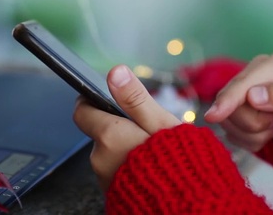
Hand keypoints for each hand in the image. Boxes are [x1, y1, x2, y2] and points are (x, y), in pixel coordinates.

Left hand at [72, 64, 179, 190]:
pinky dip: (129, 168)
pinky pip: (116, 172)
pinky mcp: (113, 194)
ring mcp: (105, 179)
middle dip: (118, 128)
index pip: (82, 111)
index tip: (107, 99)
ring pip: (108, 153)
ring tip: (153, 153)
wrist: (190, 206)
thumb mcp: (162, 125)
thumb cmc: (181, 167)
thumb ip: (135, 98)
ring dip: (124, 149)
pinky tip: (151, 169)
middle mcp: (100, 158)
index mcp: (109, 136)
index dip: (92, 101)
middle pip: (99, 133)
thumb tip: (115, 72)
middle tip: (146, 131)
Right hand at [204, 49, 272, 151]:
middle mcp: (257, 71)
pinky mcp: (239, 105)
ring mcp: (246, 88)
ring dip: (252, 133)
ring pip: (228, 117)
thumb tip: (252, 95)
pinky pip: (230, 127)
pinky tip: (267, 133)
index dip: (228, 100)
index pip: (244, 83)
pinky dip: (248, 138)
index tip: (213, 117)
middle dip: (255, 123)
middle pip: (232, 102)